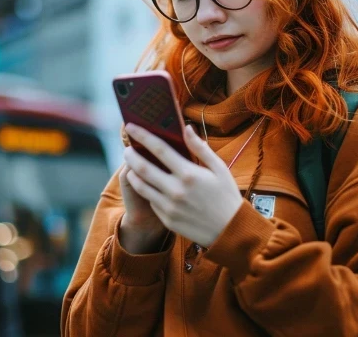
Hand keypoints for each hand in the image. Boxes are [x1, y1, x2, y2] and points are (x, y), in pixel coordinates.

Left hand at [122, 123, 242, 246]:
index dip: (143, 136)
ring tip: (131, 165)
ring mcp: (169, 206)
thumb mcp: (219, 168)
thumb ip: (200, 148)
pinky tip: (146, 183)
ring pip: (141, 186)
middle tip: (127, 148)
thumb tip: (186, 128)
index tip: (131, 126)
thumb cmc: (226, 196)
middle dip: (131, 155)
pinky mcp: (167, 219)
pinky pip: (150, 201)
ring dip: (133, 173)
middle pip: (143, 168)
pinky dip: (145, 190)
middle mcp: (176, 190)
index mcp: (189, 174)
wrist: (230, 231)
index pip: (160, 149)